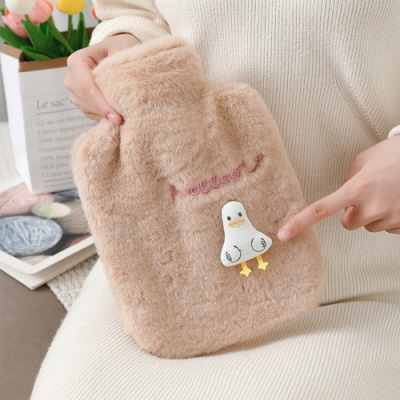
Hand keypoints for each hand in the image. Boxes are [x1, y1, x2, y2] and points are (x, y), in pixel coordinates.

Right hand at [64, 34, 140, 123]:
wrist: (117, 51)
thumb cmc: (120, 48)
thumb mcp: (122, 49)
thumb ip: (121, 66)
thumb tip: (124, 90)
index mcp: (78, 61)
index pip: (88, 88)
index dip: (102, 105)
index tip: (118, 118)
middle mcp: (72, 78)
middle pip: (87, 101)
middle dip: (106, 112)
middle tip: (126, 121)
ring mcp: (75, 92)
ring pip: (90, 110)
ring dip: (106, 115)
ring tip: (125, 115)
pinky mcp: (83, 103)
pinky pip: (93, 115)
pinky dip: (106, 116)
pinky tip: (118, 113)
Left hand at [277, 135, 399, 240]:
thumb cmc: (395, 155)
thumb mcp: (365, 161)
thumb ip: (349, 180)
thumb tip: (344, 195)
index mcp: (357, 188)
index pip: (321, 209)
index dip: (300, 222)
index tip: (283, 234)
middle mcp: (372, 207)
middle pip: (349, 223)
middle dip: (354, 212)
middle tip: (370, 193)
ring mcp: (390, 218)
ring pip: (370, 226)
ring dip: (374, 214)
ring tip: (389, 193)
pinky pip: (388, 227)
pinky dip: (391, 217)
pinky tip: (399, 200)